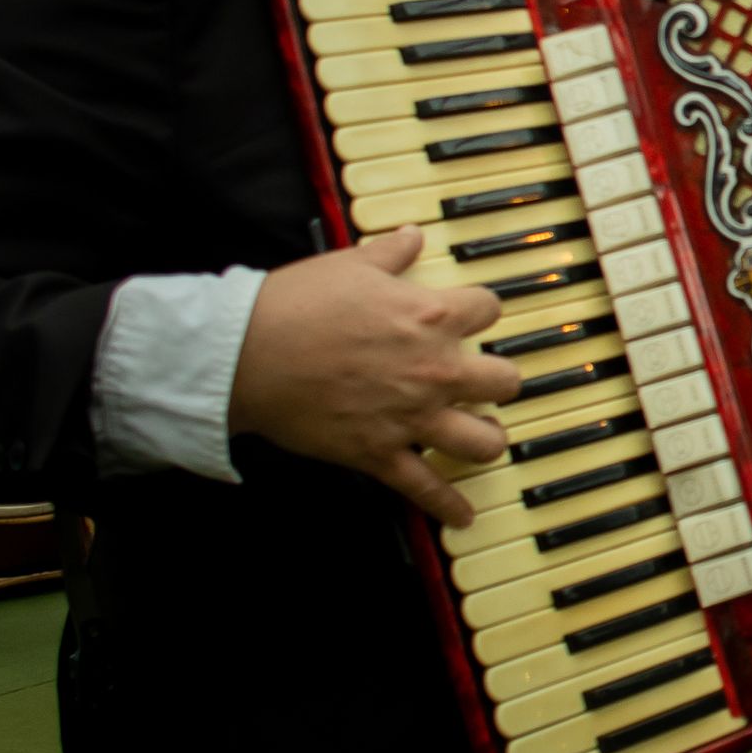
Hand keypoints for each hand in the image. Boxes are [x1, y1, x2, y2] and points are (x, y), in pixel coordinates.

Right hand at [228, 226, 521, 527]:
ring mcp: (411, 415)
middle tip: (482, 382)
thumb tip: (412, 236)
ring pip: (482, 441)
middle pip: (504, 381)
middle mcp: (434, 369)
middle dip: (497, 381)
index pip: (490, 309)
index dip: (482, 311)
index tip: (471, 316)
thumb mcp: (349, 265)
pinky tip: (463, 517)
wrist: (247, 354)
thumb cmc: (296, 305)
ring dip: (486, 439)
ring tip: (480, 436)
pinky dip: (448, 507)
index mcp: (431, 316)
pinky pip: (426, 488)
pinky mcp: (380, 453)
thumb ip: (390, 254)